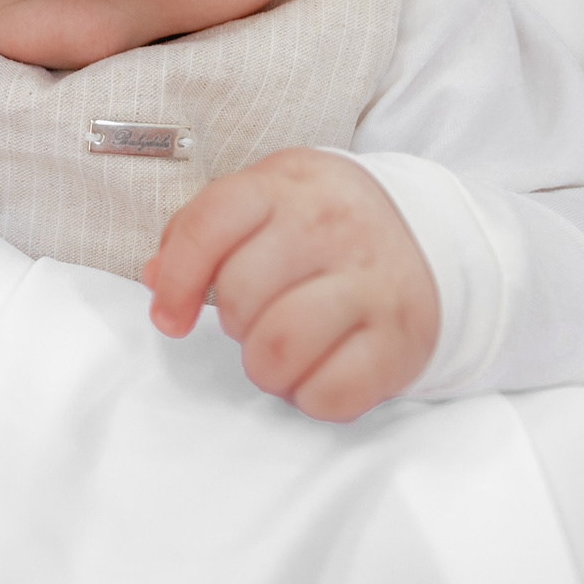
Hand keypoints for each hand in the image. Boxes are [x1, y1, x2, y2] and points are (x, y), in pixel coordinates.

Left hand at [143, 148, 438, 422]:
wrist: (427, 233)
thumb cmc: (321, 225)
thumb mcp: (262, 200)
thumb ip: (201, 232)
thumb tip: (156, 280)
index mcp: (287, 186)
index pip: (208, 227)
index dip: (175, 282)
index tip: (169, 318)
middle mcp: (334, 227)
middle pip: (239, 297)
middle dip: (233, 324)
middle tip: (256, 320)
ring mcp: (374, 283)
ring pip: (278, 349)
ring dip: (265, 367)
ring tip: (280, 351)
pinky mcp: (402, 340)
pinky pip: (330, 394)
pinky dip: (310, 397)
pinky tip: (320, 370)